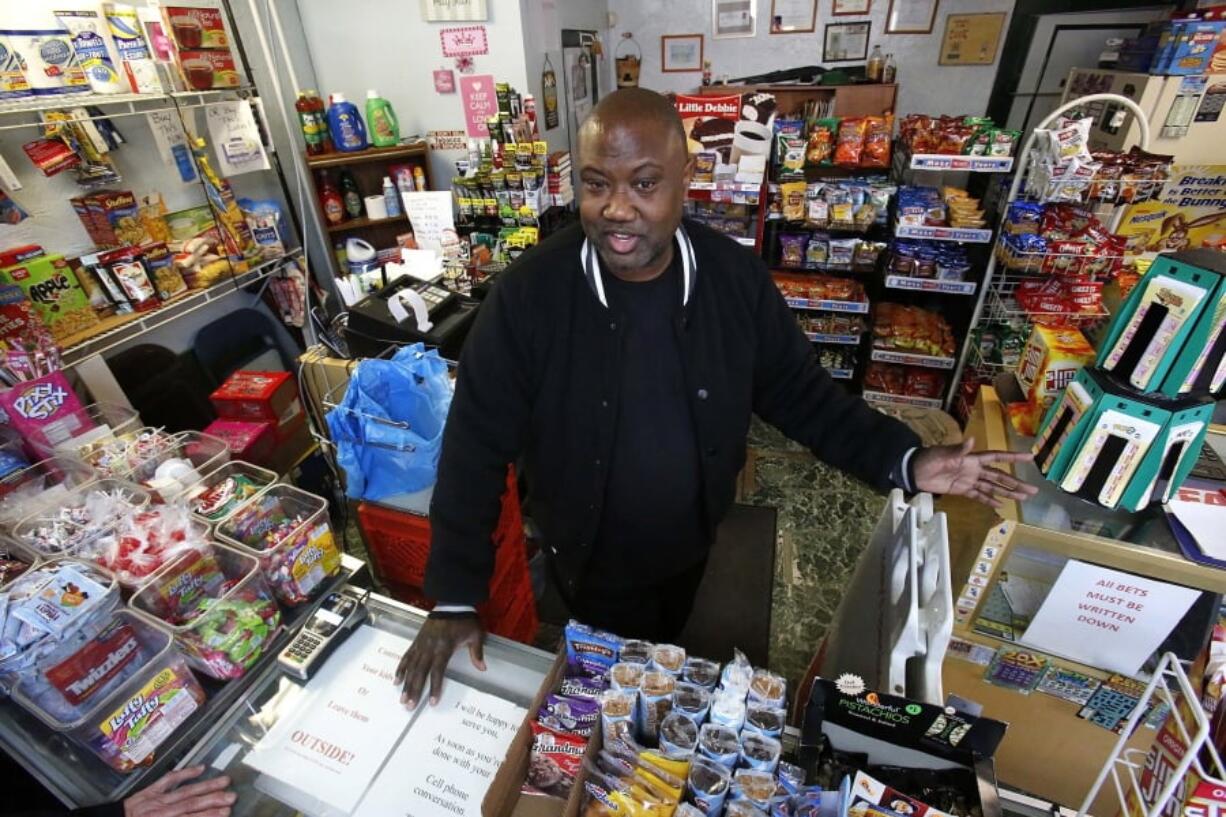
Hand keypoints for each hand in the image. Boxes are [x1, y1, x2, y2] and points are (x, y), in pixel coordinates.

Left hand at [124, 765, 234, 816]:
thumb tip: (193, 816)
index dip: (209, 816)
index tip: (226, 812)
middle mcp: (161, 811)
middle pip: (191, 804)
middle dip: (213, 800)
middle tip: (232, 797)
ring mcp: (156, 799)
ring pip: (185, 791)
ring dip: (206, 786)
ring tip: (225, 781)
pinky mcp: (149, 791)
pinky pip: (168, 779)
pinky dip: (184, 773)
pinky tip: (201, 768)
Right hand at [395, 613, 485, 708]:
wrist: (452, 602)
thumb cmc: (464, 620)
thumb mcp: (475, 635)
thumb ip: (477, 652)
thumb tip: (482, 668)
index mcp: (444, 648)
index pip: (437, 672)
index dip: (434, 687)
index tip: (432, 701)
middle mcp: (429, 648)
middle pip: (419, 673)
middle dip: (414, 690)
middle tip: (409, 706)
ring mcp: (421, 644)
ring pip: (411, 667)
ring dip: (406, 683)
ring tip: (402, 698)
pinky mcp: (417, 641)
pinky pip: (407, 656)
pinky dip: (401, 668)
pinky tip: (396, 679)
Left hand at [912, 437, 1038, 509]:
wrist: (913, 471)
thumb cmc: (928, 458)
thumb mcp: (943, 453)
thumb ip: (958, 450)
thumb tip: (971, 440)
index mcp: (972, 459)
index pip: (997, 457)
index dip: (1013, 457)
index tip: (1030, 457)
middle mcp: (974, 469)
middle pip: (1000, 476)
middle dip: (1016, 482)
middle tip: (1034, 490)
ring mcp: (969, 480)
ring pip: (992, 487)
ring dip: (1008, 492)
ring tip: (1024, 498)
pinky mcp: (961, 490)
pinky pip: (978, 496)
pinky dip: (989, 500)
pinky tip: (1001, 505)